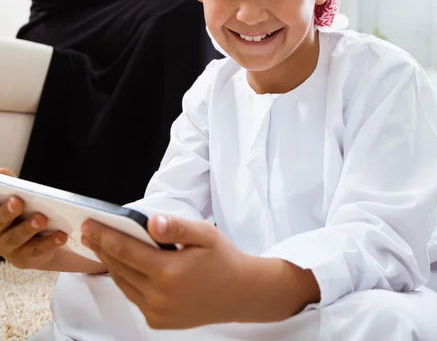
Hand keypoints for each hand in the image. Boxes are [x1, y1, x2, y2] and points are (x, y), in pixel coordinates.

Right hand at [0, 168, 66, 269]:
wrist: (35, 247)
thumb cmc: (23, 217)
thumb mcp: (17, 201)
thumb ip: (11, 186)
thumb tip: (3, 172)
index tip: (7, 194)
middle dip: (6, 212)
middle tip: (17, 202)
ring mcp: (10, 249)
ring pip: (18, 238)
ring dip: (28, 228)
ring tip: (41, 219)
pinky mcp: (26, 259)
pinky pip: (37, 250)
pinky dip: (50, 242)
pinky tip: (61, 235)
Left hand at [81, 214, 319, 329]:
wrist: (240, 293)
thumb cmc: (223, 259)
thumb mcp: (204, 235)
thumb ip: (176, 227)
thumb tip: (151, 222)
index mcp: (169, 273)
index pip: (126, 251)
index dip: (105, 237)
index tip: (89, 226)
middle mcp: (159, 296)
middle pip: (120, 268)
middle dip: (102, 248)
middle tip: (88, 232)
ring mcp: (157, 312)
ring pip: (123, 284)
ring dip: (110, 264)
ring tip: (100, 246)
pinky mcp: (158, 321)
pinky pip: (134, 297)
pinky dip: (125, 280)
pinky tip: (122, 266)